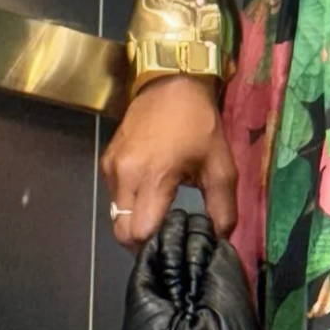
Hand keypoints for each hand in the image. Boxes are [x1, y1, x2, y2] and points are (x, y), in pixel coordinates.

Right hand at [102, 75, 238, 249]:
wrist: (171, 84)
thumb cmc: (199, 125)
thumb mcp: (222, 167)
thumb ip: (223, 208)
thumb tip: (221, 240)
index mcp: (153, 177)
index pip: (139, 232)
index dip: (156, 244)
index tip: (175, 242)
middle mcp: (125, 175)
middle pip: (121, 230)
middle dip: (142, 240)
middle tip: (167, 236)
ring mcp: (112, 167)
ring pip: (116, 215)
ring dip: (136, 221)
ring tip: (161, 214)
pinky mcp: (107, 161)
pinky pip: (115, 196)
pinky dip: (130, 203)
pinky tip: (151, 194)